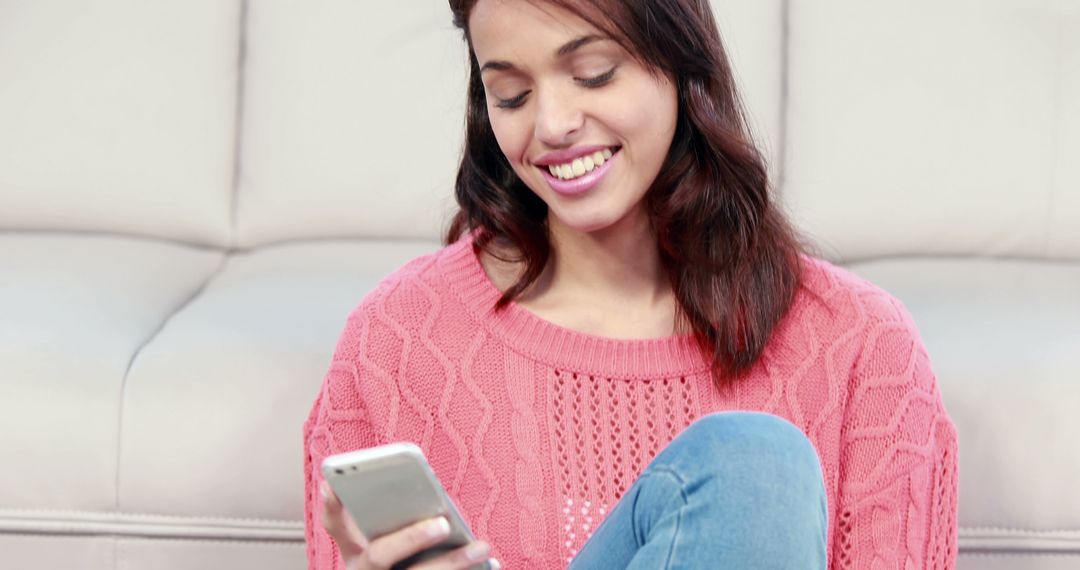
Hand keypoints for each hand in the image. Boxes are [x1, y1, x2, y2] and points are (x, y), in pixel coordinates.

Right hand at [320, 481, 496, 568]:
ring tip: (481, 547)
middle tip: (442, 523)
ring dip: (452, 563)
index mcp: (355, 554)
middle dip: (409, 538)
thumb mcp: (387, 547)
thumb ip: (394, 520)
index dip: (333, 506)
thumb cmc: (400, 565)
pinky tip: (491, 564)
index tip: (334, 483)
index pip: (335, 526)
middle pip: (378, 556)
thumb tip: (421, 496)